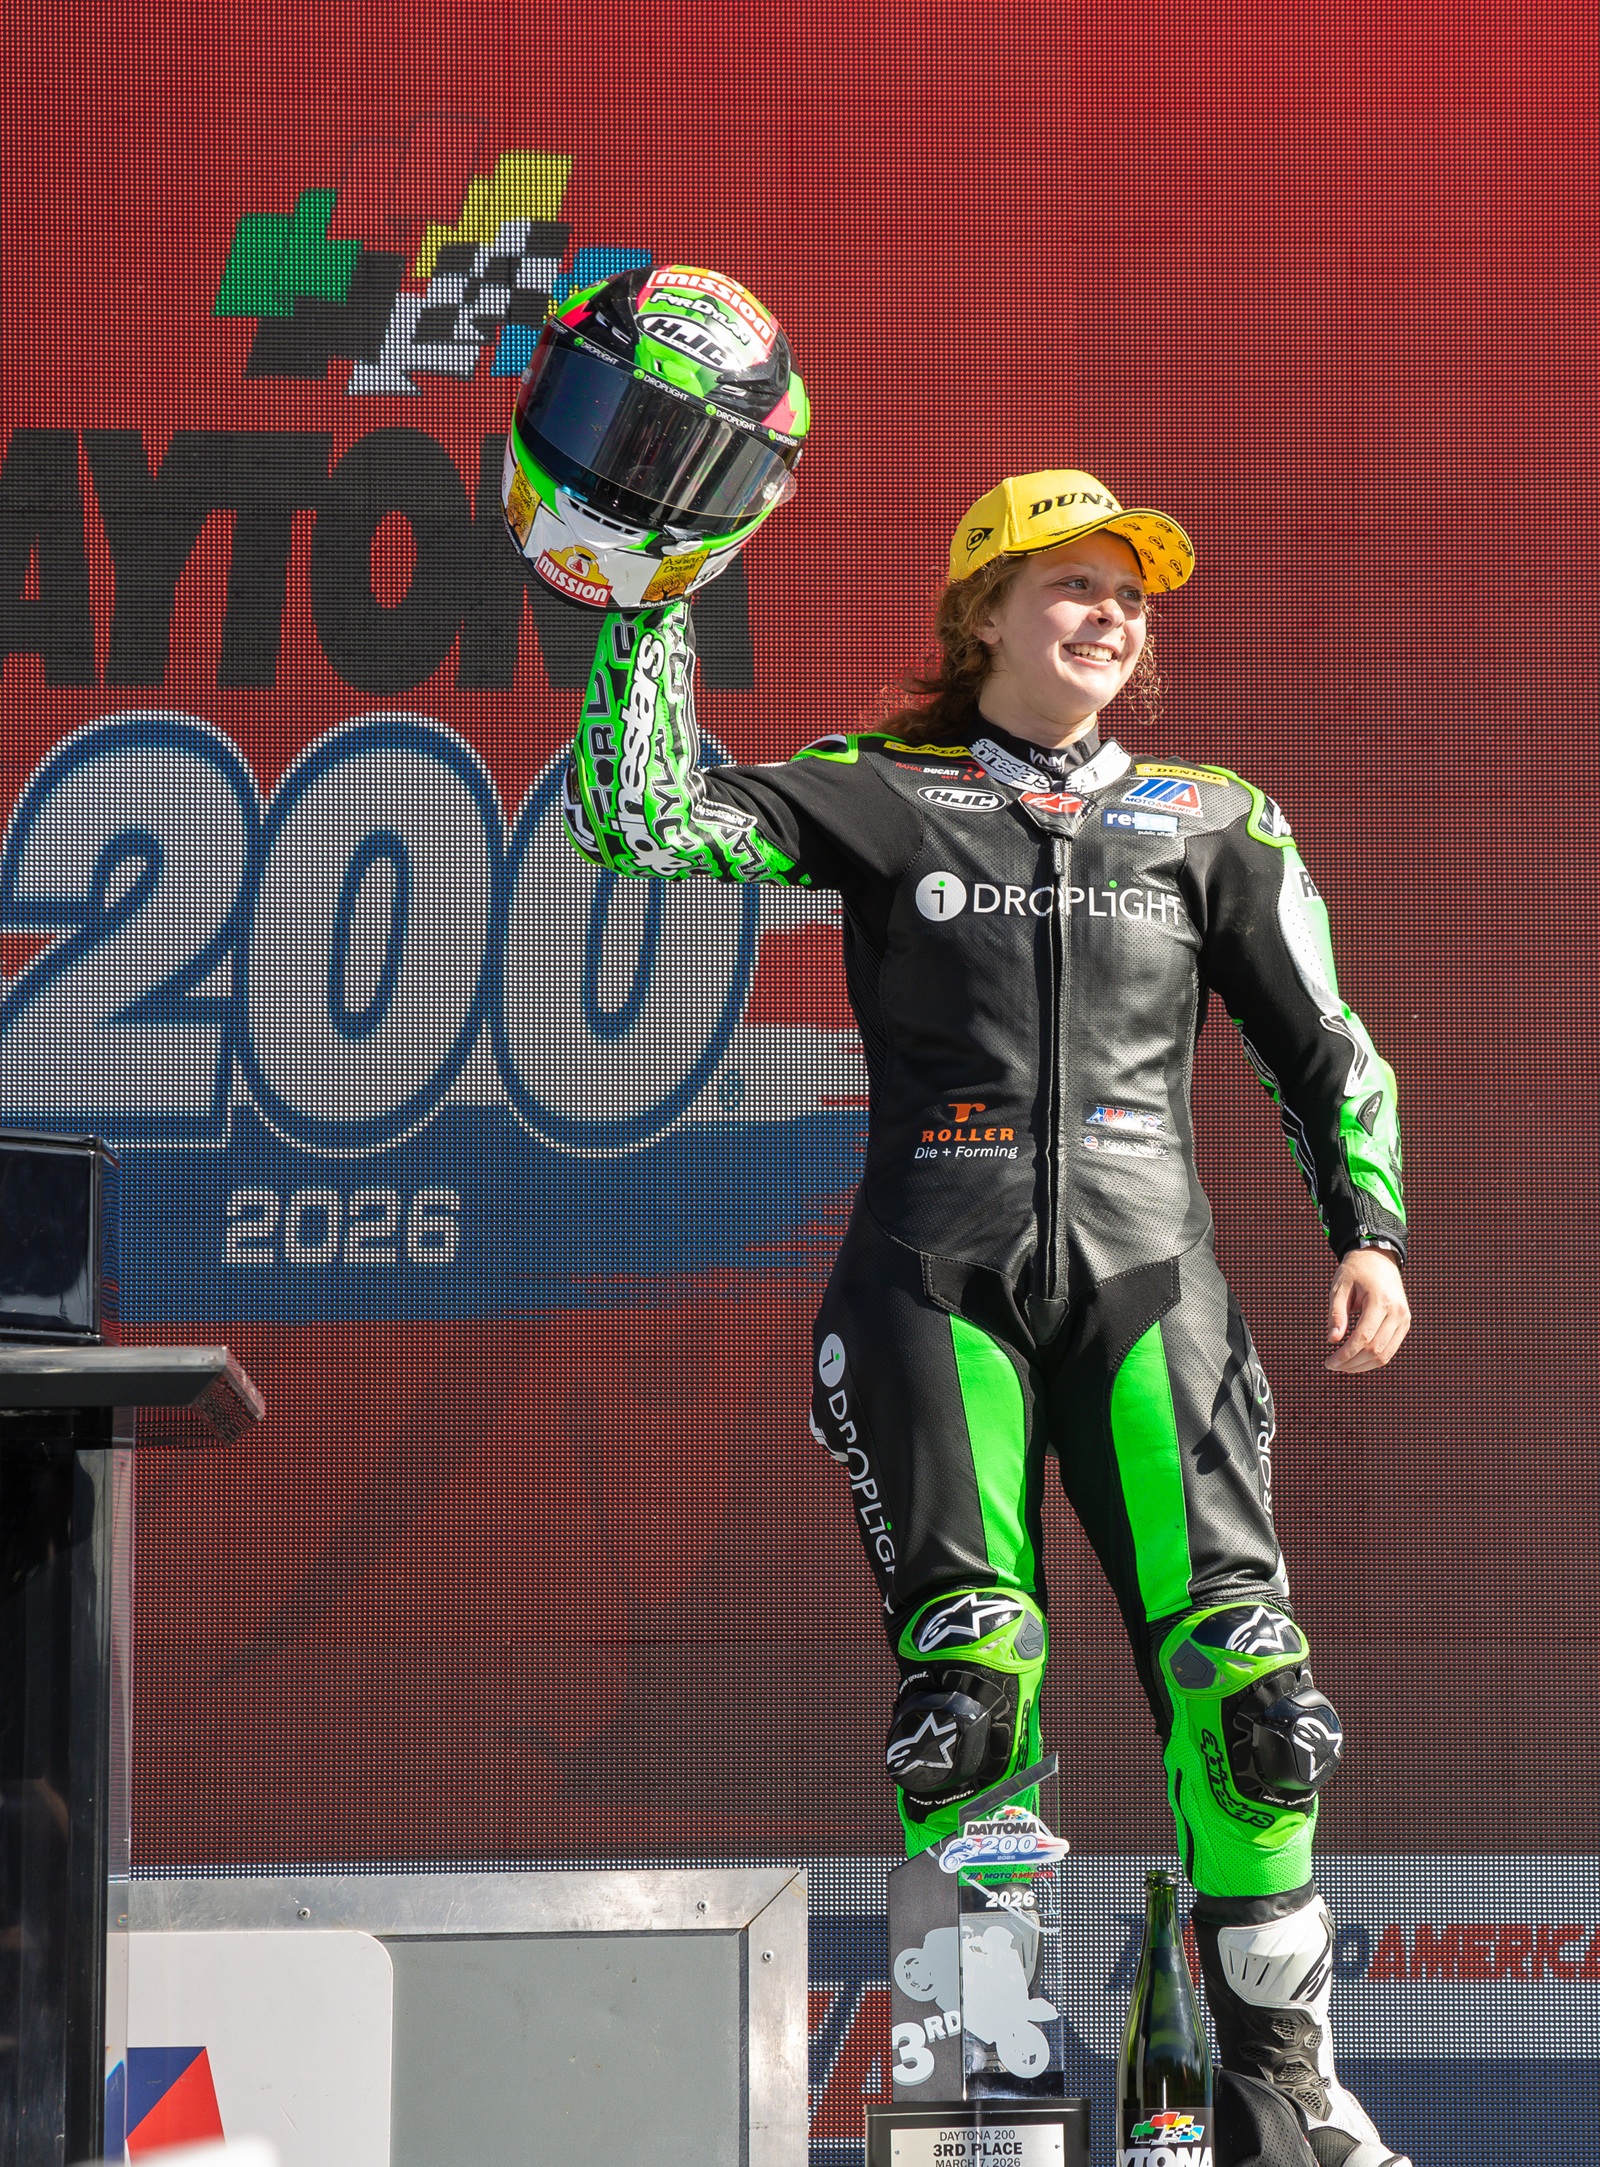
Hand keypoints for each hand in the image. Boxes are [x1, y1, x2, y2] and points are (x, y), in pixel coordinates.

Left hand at [1325, 1248, 1410, 1373]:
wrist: (1379, 1259)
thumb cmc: (1355, 1271)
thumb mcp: (1340, 1287)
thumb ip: (1337, 1314)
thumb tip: (1332, 1340)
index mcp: (1381, 1301)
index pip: (1363, 1337)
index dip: (1345, 1354)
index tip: (1328, 1362)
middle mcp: (1397, 1312)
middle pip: (1375, 1349)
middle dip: (1352, 1363)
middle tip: (1332, 1365)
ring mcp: (1404, 1319)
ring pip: (1386, 1355)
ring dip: (1363, 1365)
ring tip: (1343, 1366)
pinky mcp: (1405, 1324)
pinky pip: (1391, 1349)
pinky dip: (1374, 1359)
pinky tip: (1357, 1360)